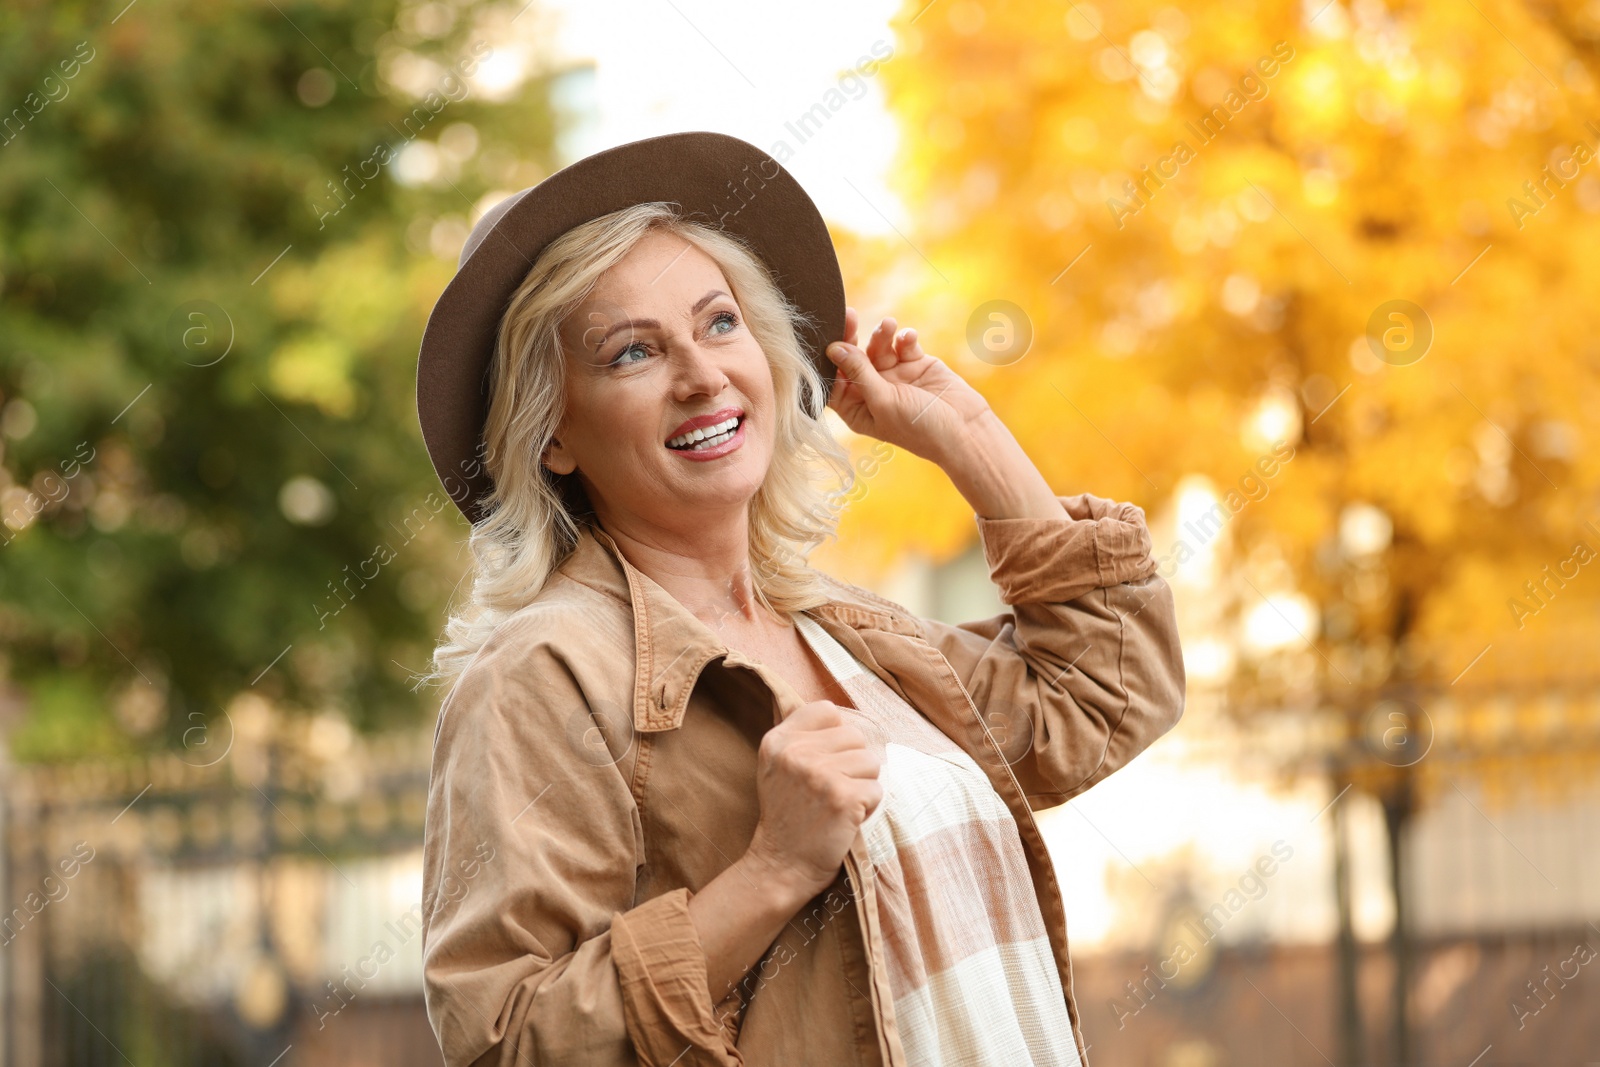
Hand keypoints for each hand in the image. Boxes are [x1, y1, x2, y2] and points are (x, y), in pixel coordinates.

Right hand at [744, 700, 882, 901]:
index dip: (835, 735)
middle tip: (831, 791)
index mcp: (778, 740)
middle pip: (855, 736)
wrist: (781, 866)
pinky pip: (878, 790)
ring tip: (839, 804)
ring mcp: (819, 774)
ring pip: (871, 761)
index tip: (826, 761)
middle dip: (853, 764)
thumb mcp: (776, 767)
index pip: (827, 711)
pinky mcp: (843, 798)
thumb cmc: (787, 816)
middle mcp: (795, 753)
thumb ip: (801, 738)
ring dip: (863, 785)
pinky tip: (846, 819)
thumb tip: (844, 719)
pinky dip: (869, 807)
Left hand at [824, 308, 992, 464]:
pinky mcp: (915, 364)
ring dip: (881, 335)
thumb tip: (833, 348)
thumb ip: (859, 373)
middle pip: (853, 359)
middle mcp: (872, 391)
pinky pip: (903, 344)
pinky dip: (904, 338)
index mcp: (857, 409)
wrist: (964, 429)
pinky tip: (909, 338)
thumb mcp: (884, 401)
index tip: (829, 340)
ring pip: (878, 347)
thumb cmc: (919, 427)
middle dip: (850, 338)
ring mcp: (894, 376)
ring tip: (889, 325)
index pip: (833, 381)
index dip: (828, 361)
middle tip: (849, 315)